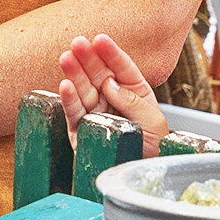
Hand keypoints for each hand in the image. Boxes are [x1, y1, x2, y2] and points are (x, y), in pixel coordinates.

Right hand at [57, 34, 167, 156]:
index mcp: (134, 94)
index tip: (100, 40)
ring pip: (82, 90)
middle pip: (98, 76)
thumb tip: (110, 85)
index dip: (111, 54)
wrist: (140, 179)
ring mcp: (95, 115)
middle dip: (88, 58)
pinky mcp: (80, 132)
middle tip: (78, 43)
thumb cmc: (153, 152)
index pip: (121, 69)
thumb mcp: (154, 123)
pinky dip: (68, 100)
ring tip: (66, 58)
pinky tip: (65, 85)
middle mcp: (112, 101)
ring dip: (74, 74)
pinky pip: (73, 114)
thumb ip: (133, 102)